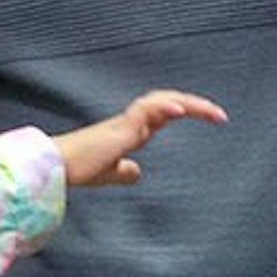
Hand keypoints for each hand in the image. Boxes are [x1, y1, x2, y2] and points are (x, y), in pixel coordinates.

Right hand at [51, 89, 226, 188]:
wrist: (56, 170)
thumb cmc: (77, 170)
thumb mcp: (109, 174)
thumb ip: (123, 172)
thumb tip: (137, 172)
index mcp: (131, 131)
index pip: (164, 113)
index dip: (187, 110)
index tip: (214, 118)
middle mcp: (131, 122)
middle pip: (168, 102)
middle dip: (195, 105)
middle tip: (220, 116)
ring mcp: (125, 122)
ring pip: (161, 101)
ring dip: (187, 103)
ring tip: (211, 111)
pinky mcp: (119, 128)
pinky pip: (145, 110)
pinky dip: (165, 107)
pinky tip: (181, 111)